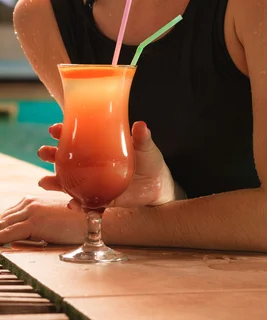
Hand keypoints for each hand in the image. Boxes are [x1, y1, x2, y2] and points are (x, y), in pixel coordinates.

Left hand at [0, 197, 84, 244]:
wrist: (95, 218)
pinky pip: (7, 234)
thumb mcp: (52, 219)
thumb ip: (37, 222)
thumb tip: (22, 234)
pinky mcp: (35, 222)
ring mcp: (31, 210)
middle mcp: (29, 202)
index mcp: (31, 201)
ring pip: (1, 226)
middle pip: (1, 221)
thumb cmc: (77, 221)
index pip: (5, 218)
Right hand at [38, 121, 185, 208]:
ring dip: (55, 182)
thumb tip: (140, 125)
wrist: (158, 186)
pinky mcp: (101, 200)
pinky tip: (72, 204)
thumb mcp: (145, 147)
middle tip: (43, 152)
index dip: (64, 132)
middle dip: (52, 155)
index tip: (54, 129)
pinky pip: (85, 204)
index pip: (78, 137)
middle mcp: (93, 165)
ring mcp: (94, 183)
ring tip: (44, 182)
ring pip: (69, 182)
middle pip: (67, 159)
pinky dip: (77, 205)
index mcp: (100, 147)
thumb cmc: (149, 161)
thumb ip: (142, 138)